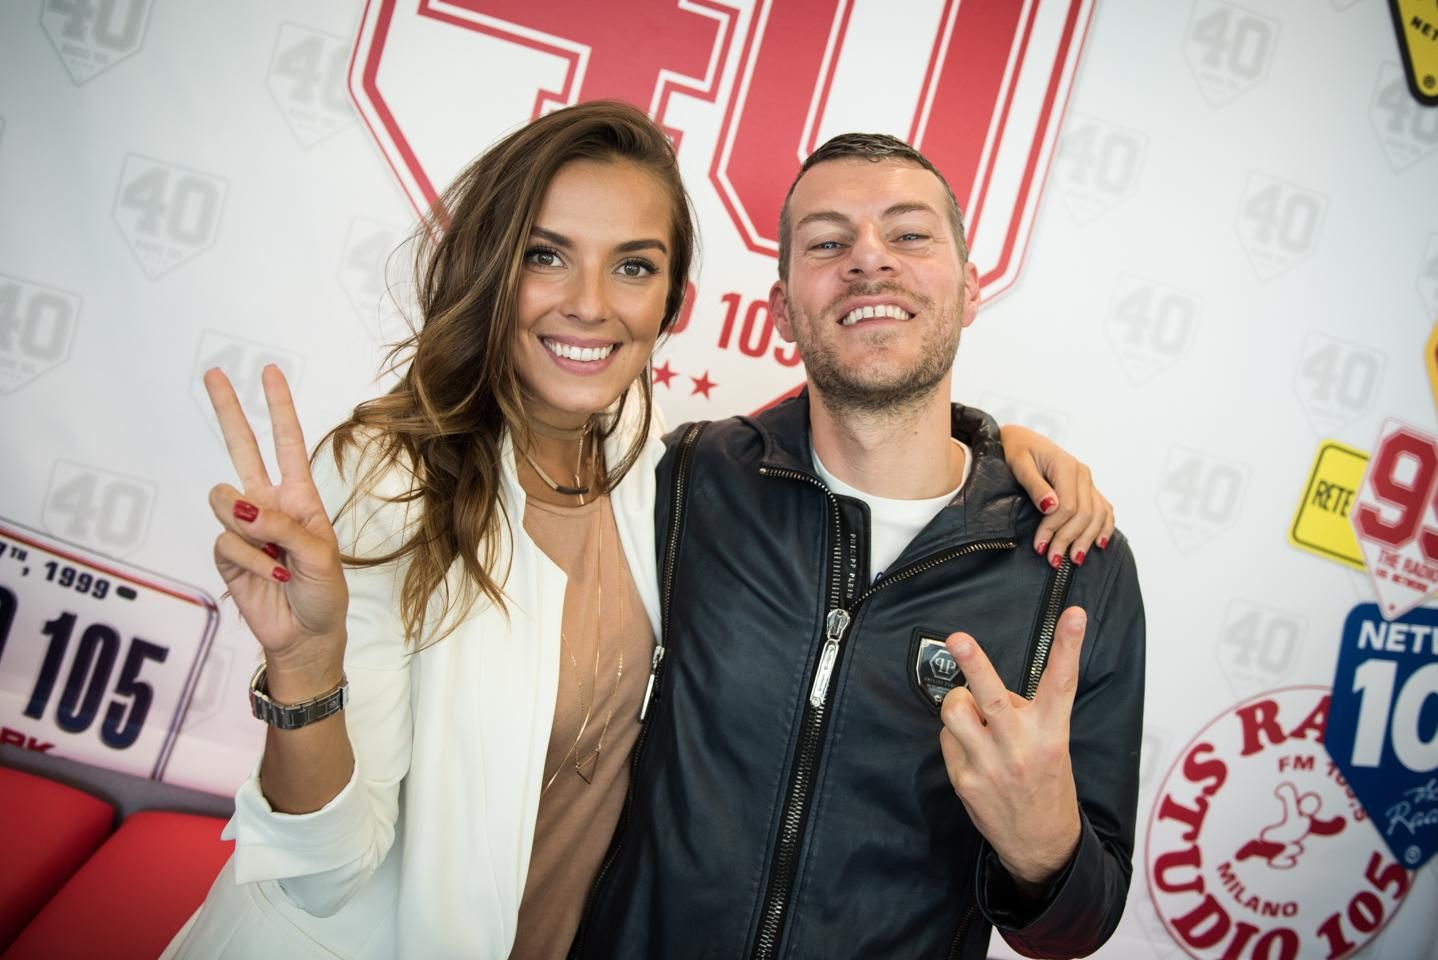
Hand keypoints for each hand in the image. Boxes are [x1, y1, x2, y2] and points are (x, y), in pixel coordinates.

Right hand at [205, 365, 347, 694]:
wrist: (307, 635)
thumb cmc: (324, 593)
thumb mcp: (321, 555)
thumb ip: (284, 525)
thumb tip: (242, 505)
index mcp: (299, 497)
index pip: (286, 444)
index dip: (278, 409)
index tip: (270, 372)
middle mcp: (268, 505)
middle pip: (241, 449)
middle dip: (228, 412)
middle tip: (213, 374)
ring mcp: (244, 529)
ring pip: (225, 501)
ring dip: (252, 528)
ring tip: (279, 556)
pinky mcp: (226, 555)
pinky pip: (227, 542)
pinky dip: (252, 560)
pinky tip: (272, 575)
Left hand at [938, 606, 1085, 890]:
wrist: (1042, 844)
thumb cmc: (1047, 784)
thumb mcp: (1053, 745)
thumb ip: (1028, 714)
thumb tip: (994, 691)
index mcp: (1051, 732)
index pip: (1062, 682)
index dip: (1069, 645)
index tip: (1075, 614)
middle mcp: (1021, 745)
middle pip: (993, 696)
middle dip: (974, 664)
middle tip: (958, 638)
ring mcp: (990, 764)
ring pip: (955, 710)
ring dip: (959, 703)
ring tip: (973, 715)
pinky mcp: (965, 780)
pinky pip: (946, 738)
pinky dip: (955, 737)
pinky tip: (972, 753)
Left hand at [998, 424, 1113, 567]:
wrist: (1021, 439)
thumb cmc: (1016, 450)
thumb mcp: (1019, 464)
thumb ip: (1035, 485)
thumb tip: (1050, 507)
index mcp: (1066, 466)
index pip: (1068, 506)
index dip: (1054, 529)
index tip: (1039, 546)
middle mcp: (1082, 473)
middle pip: (1084, 514)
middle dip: (1068, 540)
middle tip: (1053, 560)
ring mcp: (1087, 481)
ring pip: (1097, 515)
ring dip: (1086, 539)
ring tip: (1073, 560)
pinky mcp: (1088, 487)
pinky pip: (1104, 509)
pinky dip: (1104, 527)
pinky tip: (1099, 543)